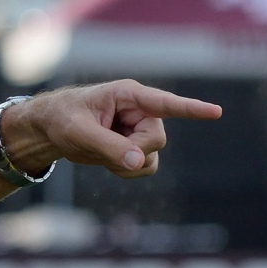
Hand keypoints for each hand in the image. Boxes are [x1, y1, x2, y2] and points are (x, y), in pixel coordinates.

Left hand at [2, 81, 220, 179]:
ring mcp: (139, 130)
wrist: (50, 130)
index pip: (165, 103)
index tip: (216, 112)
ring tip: (101, 153)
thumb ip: (109, 146)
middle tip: (102, 146)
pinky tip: (109, 164)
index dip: (191, 108)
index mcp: (128, 96)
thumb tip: (139, 162)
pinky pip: (145, 167)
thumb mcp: (79, 132)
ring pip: (152, 156)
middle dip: (131, 151)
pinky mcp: (134, 147)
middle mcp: (140, 112)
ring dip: (128, 164)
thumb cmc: (62, 119)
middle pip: (156, 140)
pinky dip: (128, 172)